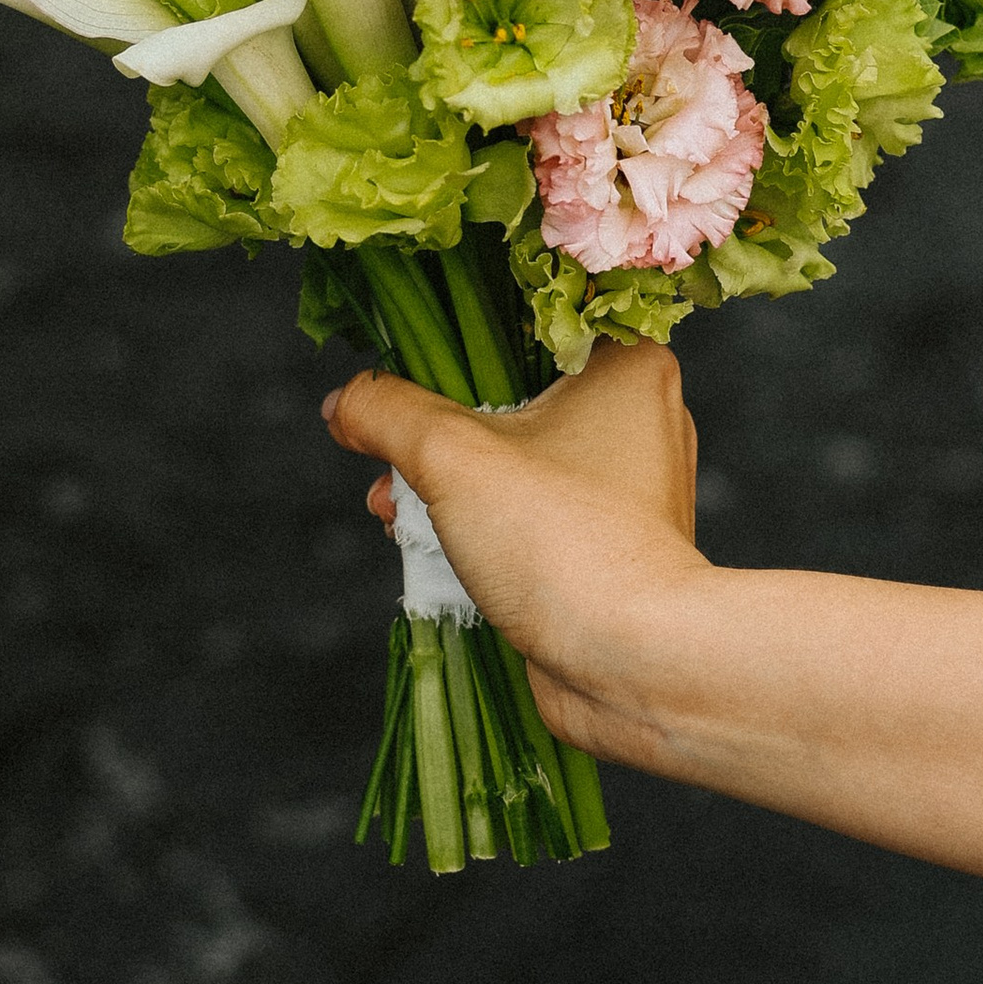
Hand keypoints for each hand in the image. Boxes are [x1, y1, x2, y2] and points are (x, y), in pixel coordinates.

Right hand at [322, 344, 710, 763]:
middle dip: (437, 430)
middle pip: (512, 392)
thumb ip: (387, 412)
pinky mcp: (610, 542)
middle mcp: (640, 415)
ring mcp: (627, 484)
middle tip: (391, 456)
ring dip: (447, 483)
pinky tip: (430, 545)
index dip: (456, 340)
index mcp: (629, 364)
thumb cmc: (564, 542)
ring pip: (515, 457)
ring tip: (398, 508)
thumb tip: (343, 402)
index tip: (407, 368)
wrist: (633, 666)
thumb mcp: (451, 456)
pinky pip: (531, 510)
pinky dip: (480, 523)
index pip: (530, 317)